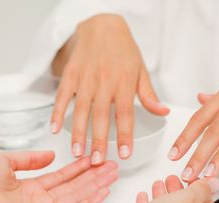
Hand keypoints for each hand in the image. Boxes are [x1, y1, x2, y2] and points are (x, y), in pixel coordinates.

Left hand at [0, 151, 117, 202]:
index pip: (61, 177)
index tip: (94, 159)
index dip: (79, 168)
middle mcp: (39, 201)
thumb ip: (30, 159)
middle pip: (74, 187)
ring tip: (113, 175)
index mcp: (30, 188)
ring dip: (96, 186)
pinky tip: (102, 193)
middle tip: (112, 166)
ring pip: (77, 198)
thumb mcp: (5, 161)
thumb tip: (52, 155)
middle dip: (94, 176)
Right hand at [50, 14, 168, 163]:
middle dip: (98, 140)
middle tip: (96, 161)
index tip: (124, 155)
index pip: (125, 114)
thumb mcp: (141, 71)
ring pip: (80, 109)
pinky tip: (54, 129)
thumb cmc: (124, 51)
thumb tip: (163, 113)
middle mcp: (104, 81)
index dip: (125, 136)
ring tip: (77, 152)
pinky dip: (56, 112)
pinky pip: (62, 96)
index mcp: (124, 82)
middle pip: (101, 116)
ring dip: (78, 132)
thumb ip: (149, 95)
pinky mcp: (70, 74)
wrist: (102, 25)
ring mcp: (85, 78)